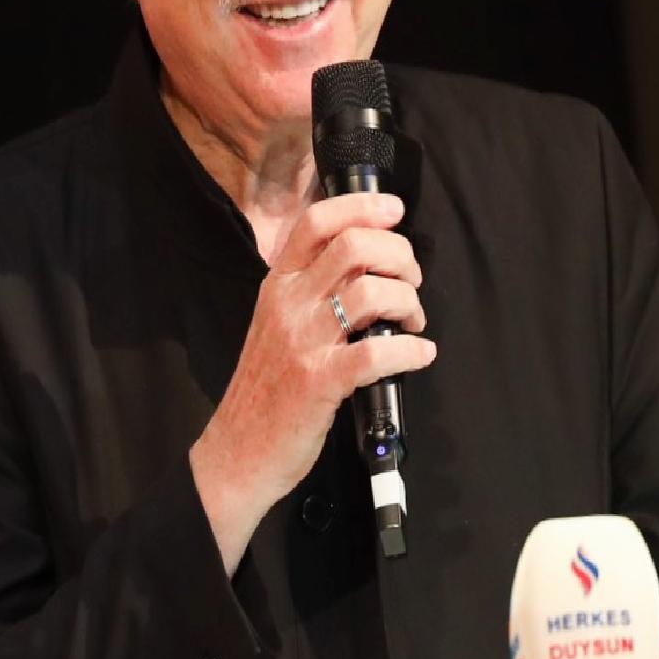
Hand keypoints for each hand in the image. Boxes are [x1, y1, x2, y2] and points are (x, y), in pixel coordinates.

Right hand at [191, 192, 436, 572]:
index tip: (394, 210)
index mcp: (278, 285)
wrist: (237, 451)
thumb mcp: (277, 323)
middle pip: (353, 246)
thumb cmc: (267, 388)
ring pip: (369, 292)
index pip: (316, 223)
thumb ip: (312, 288)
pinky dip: (411, 351)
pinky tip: (420, 354)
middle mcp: (288, 305)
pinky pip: (376, 354)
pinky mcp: (319, 382)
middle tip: (411, 280)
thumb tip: (367, 260)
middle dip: (400, 255)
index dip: (362, 206)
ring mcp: (302, 342)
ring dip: (407, 300)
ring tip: (412, 321)